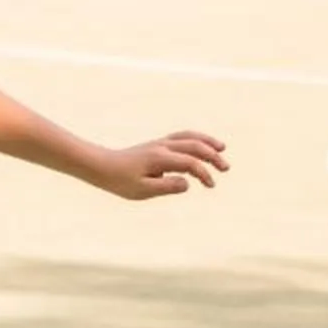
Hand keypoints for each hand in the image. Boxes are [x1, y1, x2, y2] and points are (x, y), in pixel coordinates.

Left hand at [91, 131, 227, 198]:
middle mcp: (162, 147)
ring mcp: (160, 144)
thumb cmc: (119, 180)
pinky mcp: (158, 145)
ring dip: (207, 141)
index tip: (210, 186)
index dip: (204, 173)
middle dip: (213, 155)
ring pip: (189, 137)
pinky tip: (202, 147)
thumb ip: (166, 187)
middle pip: (194, 145)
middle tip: (226, 168)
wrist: (101, 166)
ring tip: (222, 148)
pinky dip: (196, 139)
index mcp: (160, 158)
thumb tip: (188, 183)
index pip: (190, 162)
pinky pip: (182, 137)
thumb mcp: (141, 190)